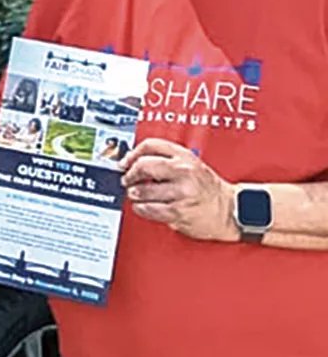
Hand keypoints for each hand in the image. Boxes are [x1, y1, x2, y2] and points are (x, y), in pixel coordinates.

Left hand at [121, 139, 236, 241]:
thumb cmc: (208, 189)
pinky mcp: (178, 211)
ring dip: (134, 194)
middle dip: (129, 175)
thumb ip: (166, 160)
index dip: (132, 153)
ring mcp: (181, 192)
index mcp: (185, 156)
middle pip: (143, 166)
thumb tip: (133, 161)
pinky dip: (141, 208)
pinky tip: (144, 206)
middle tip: (127, 180)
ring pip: (141, 190)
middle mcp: (183, 172)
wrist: (230, 210)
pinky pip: (148, 209)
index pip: (150, 145)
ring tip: (137, 195)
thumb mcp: (191, 165)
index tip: (124, 162)